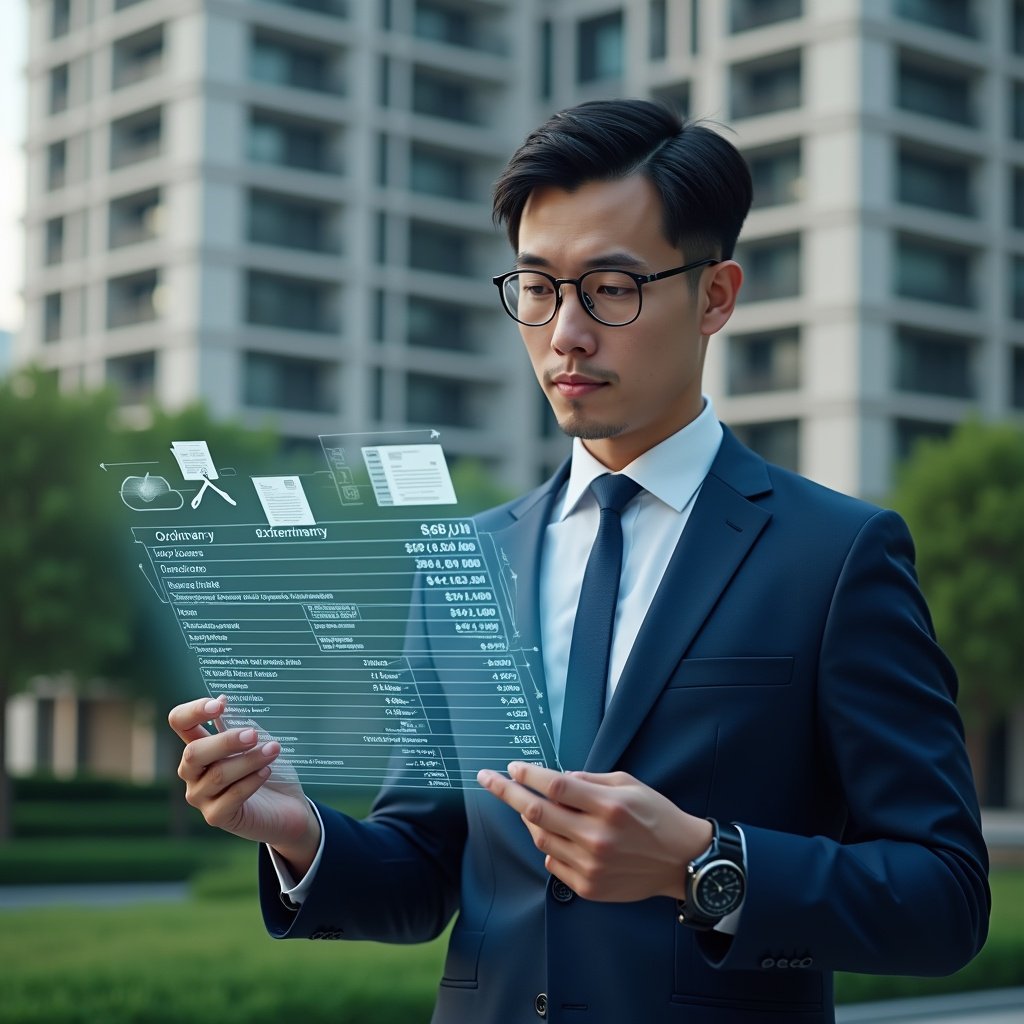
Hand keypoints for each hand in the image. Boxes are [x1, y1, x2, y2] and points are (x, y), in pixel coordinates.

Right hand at [168, 695, 320, 875]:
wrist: (287, 807)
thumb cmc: (268, 768)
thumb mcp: (256, 743)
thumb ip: (238, 725)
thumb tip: (223, 699)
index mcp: (199, 745)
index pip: (180, 722)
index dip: (193, 711)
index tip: (220, 705)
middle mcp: (193, 772)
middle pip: (194, 752)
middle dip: (225, 741)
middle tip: (254, 735)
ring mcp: (201, 796)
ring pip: (218, 775)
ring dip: (249, 760)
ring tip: (273, 750)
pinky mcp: (216, 817)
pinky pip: (230, 798)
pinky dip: (251, 782)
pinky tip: (267, 772)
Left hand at [477, 762, 711, 902]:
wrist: (681, 861)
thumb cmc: (656, 816)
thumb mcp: (628, 783)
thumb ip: (589, 780)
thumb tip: (556, 778)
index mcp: (608, 806)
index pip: (555, 786)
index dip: (529, 774)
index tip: (512, 767)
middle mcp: (596, 837)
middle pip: (536, 812)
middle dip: (506, 792)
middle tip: (488, 780)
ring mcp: (591, 865)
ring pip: (540, 838)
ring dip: (529, 819)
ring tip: (528, 806)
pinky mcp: (589, 887)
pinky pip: (552, 863)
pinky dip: (548, 846)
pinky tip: (558, 835)